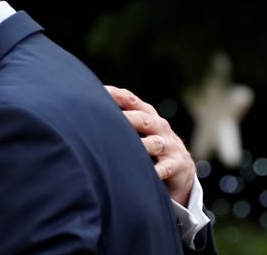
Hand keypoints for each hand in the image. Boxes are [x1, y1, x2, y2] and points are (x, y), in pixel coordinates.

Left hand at [105, 85, 194, 206]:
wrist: (181, 166)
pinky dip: (157, 171)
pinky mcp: (175, 163)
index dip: (116, 95)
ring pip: (153, 143)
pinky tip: (148, 173)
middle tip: (111, 120)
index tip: (100, 92)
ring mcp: (168, 145)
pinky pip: (165, 167)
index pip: (131, 100)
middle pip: (142, 119)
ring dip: (142, 145)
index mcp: (147, 114)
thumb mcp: (140, 127)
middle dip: (128, 118)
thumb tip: (85, 108)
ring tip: (129, 147)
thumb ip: (120, 117)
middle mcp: (158, 126)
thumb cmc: (151, 142)